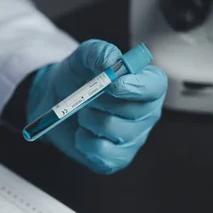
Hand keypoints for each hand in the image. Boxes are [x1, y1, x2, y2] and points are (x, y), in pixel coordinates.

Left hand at [26, 39, 166, 173]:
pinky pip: (101, 152)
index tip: (112, 85)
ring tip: (85, 113)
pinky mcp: (118, 159)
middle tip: (87, 96)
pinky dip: (83, 141)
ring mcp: (134, 139)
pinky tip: (83, 133)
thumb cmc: (78, 77)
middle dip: (100, 101)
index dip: (135, 87)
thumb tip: (111, 62)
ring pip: (111, 129)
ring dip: (88, 119)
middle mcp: (147, 114)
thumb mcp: (84, 57)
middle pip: (130, 110)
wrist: (58, 104)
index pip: (154, 87)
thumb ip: (99, 52)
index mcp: (148, 85)